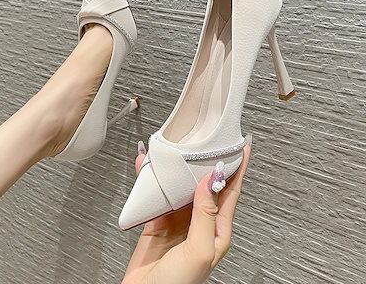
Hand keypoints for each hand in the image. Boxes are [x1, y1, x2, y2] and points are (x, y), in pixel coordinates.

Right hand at [122, 142, 250, 283]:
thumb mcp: (199, 250)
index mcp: (217, 229)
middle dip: (207, 162)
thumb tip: (211, 180)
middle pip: (206, 184)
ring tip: (177, 149)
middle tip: (207, 140)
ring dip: (179, 169)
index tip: (242, 146)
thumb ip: (206, 214)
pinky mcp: (159, 222)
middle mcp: (200, 222)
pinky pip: (158, 195)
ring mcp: (179, 221)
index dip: (237, 167)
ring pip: (182, 186)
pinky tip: (149, 169)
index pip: (232, 191)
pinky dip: (153, 181)